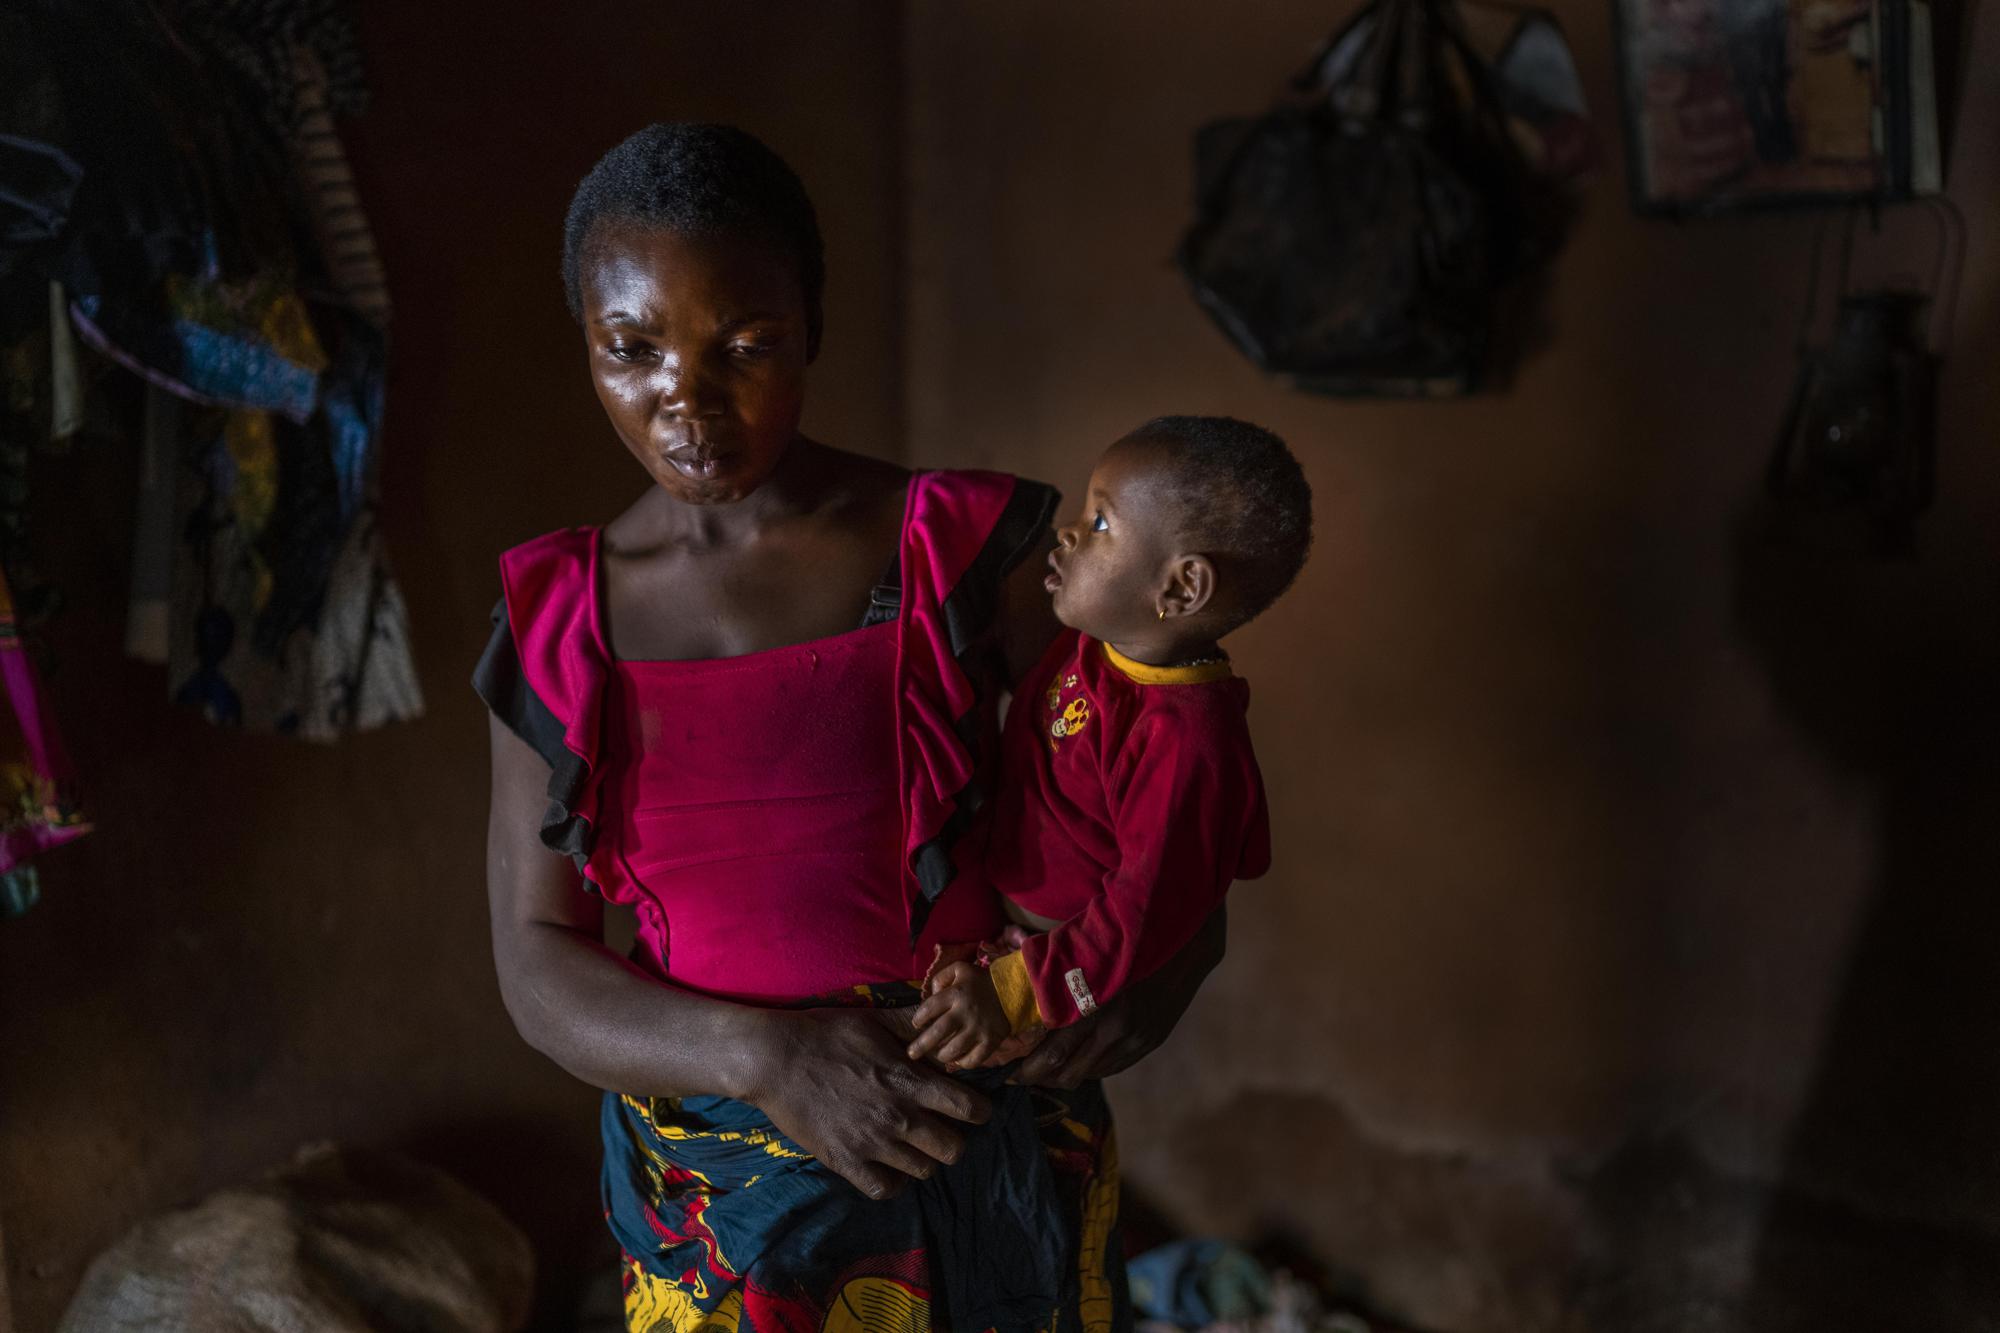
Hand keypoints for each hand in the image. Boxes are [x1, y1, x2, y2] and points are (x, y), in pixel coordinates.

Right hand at [742, 1007, 990, 1199]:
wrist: (776, 1058)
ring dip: (921, 1160)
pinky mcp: (845, 1161)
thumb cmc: (827, 1033)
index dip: (979, 1111)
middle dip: (953, 1140)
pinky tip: (887, 1168)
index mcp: (910, 1081)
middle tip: (939, 1131)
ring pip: (923, 1171)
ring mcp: (872, 1143)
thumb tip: (942, 1016)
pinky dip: (892, 1183)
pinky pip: (885, 1189)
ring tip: (910, 1147)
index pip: (970, 1109)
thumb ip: (913, 1023)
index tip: (973, 1110)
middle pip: (954, 1150)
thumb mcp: (876, 1018)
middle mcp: (898, 1116)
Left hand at [907, 963, 1011, 1068]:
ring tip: (938, 1055)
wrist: (1013, 990)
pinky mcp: (990, 1041)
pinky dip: (963, 1063)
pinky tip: (957, 1060)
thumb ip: (941, 978)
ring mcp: (978, 1029)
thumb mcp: (960, 969)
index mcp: (956, 994)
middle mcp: (965, 1012)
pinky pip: (974, 1059)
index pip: (929, 1008)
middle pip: (938, 1033)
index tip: (916, 1024)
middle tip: (912, 1054)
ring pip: (953, 1050)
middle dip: (921, 1046)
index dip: (919, 1018)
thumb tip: (930, 995)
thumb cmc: (981, 981)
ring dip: (942, 1055)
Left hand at [1015, 905, 1224, 1088]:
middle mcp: (1115, 1030)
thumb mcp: (1086, 953)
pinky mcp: (1150, 1041)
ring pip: (1091, 1074)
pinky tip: (1081, 1059)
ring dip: (1067, 1074)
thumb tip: (1021, 990)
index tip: (1007, 1073)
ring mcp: (1136, 1039)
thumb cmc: (1125, 938)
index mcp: (1094, 1006)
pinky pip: (1114, 1067)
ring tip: (1048, 1068)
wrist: (1183, 943)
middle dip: (1042, 1078)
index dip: (1027, 1070)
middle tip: (1022, 1074)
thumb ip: (1055, 977)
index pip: (1052, 1054)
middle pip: (1069, 1073)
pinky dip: (1092, 1068)